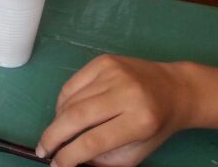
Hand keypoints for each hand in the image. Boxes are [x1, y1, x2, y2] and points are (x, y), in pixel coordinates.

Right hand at [36, 55, 193, 166]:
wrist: (174, 89)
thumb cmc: (156, 126)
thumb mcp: (136, 153)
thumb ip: (104, 161)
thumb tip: (69, 163)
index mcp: (139, 121)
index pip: (93, 141)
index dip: (69, 156)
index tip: (55, 166)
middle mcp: (126, 93)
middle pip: (76, 117)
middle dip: (53, 136)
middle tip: (42, 150)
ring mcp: (113, 73)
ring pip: (70, 100)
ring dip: (57, 120)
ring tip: (56, 134)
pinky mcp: (103, 61)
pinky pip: (72, 84)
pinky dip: (62, 101)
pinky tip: (64, 113)